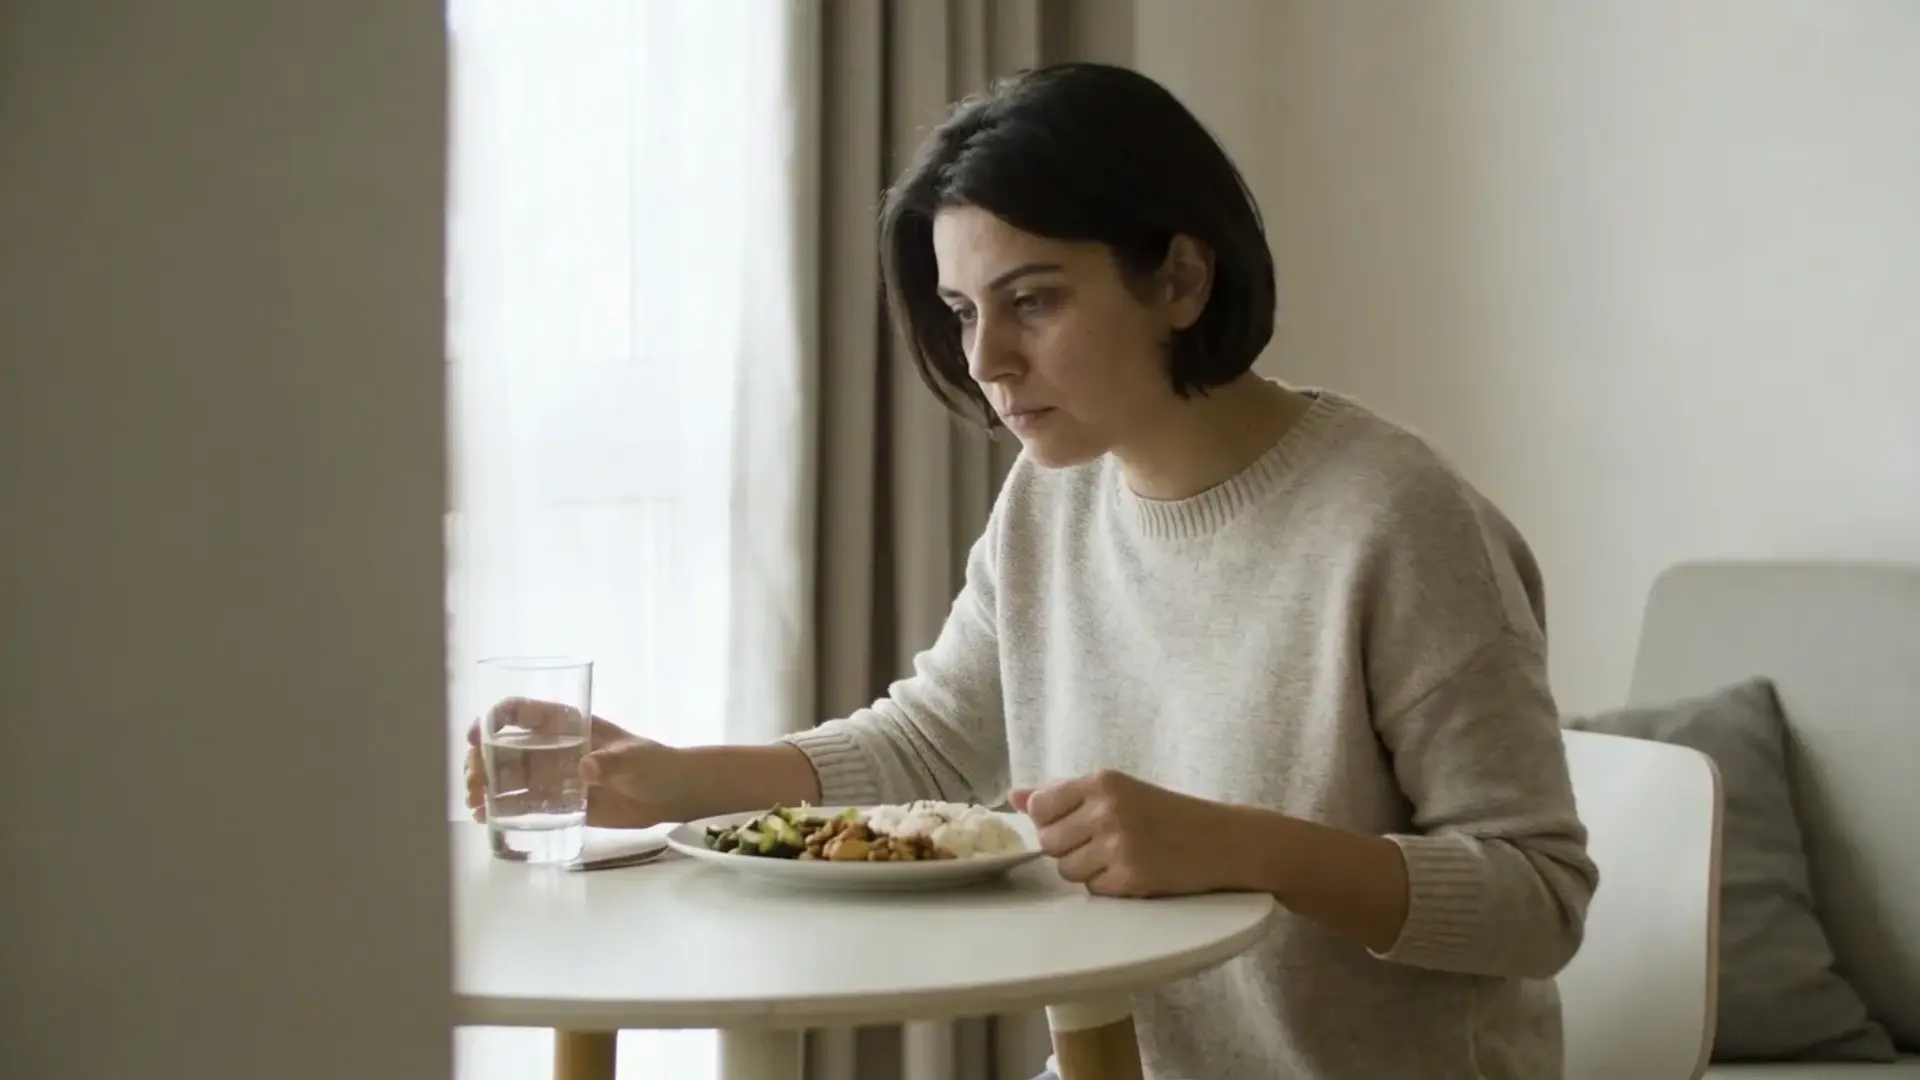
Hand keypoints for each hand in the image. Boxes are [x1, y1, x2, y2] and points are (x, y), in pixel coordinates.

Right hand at [465, 701, 687, 828]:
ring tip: (474, 803)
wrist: (671, 794)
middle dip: (482, 761)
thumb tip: (587, 769)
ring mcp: (553, 776)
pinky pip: (523, 804)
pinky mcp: (559, 803)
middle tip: (475, 782)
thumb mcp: (635, 759)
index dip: (494, 719)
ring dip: (486, 787)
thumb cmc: (655, 764)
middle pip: (505, 748)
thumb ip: (612, 762)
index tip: (477, 736)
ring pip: (507, 777)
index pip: (522, 712)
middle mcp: (553, 748)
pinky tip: (484, 818)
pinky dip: (501, 809)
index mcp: (568, 724)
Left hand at [1010, 769, 1238, 897]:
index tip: (1073, 824)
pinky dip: (1109, 886)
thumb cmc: (1167, 814)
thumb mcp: (1118, 791)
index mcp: (1102, 781)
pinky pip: (1093, 890)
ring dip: (1087, 870)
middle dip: (1068, 848)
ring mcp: (1119, 844)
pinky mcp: (1131, 877)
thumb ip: (1064, 793)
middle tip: (1101, 843)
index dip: (1051, 821)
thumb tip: (1014, 795)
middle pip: (1049, 842)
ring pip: (1067, 869)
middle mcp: (1107, 809)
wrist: (1223, 840)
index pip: (1040, 807)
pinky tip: (1133, 872)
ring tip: (1119, 857)